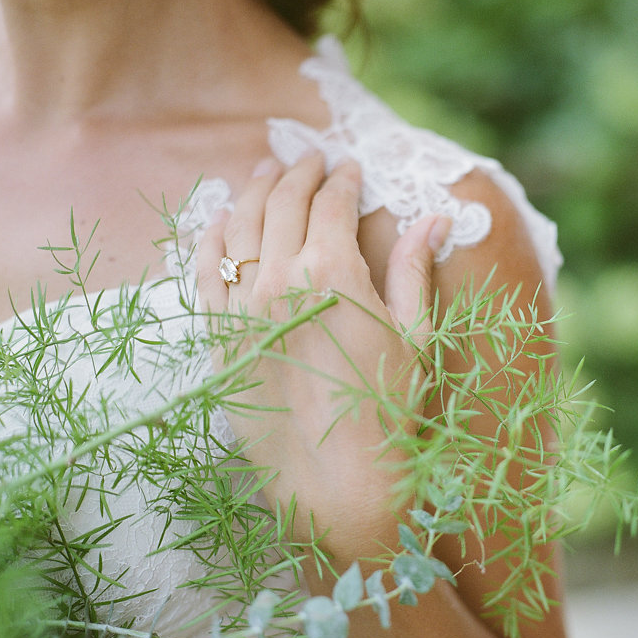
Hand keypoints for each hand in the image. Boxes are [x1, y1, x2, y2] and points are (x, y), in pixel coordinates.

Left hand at [196, 153, 450, 557]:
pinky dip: (210, 235)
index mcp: (333, 272)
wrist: (337, 480)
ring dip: (252, 190)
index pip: (332, 203)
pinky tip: (219, 219)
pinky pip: (203, 269)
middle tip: (309, 157)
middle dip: (299, 173)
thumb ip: (414, 269)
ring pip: (237, 225)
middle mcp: (278, 278)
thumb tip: (434, 218)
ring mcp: (240, 305)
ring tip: (265, 171)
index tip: (350, 168)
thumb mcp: (414, 335)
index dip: (343, 179)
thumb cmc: (387, 410)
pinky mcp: (217, 335)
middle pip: (282, 203)